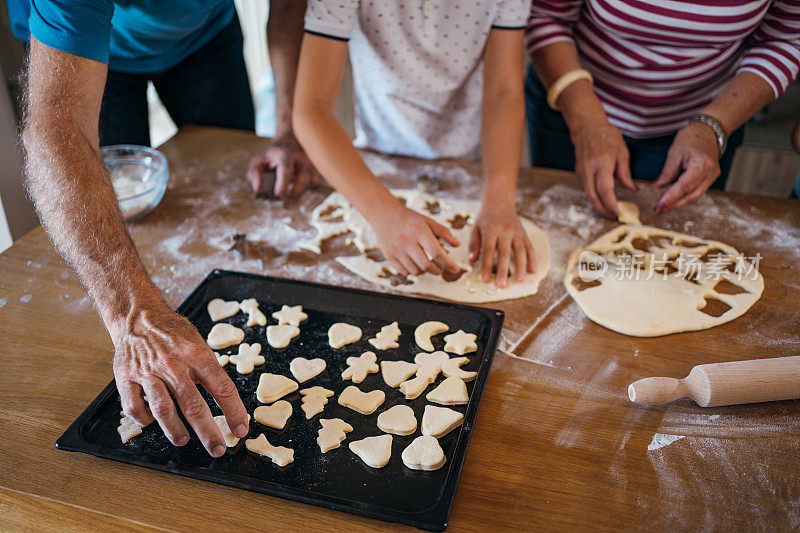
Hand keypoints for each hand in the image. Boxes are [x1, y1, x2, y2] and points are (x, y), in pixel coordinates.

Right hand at [111, 302, 248, 457]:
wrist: (137, 316)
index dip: (234, 411)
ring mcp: (148, 372)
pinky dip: (145, 419)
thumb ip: (208, 370)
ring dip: (176, 431)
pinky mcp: (126, 378)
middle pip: (194, 405)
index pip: (222, 387)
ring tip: (184, 440)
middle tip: (218, 448)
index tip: (241, 429)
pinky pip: (135, 407)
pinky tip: (153, 423)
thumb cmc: (172, 332)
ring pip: (164, 410)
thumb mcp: (198, 342)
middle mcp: (172, 364)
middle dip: (209, 432)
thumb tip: (225, 400)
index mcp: (196, 353)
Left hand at [246, 135, 321, 197]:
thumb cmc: (273, 153)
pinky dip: (308, 186)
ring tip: (291, 188)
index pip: (286, 170)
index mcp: (285, 153)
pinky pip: (316, 181)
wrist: (290, 138)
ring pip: (312, 181)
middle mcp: (301, 156)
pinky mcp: (318, 166)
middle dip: (293, 191)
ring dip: (301, 189)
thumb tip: (257, 188)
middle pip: (302, 179)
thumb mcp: (258, 160)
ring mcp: (312, 161)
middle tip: (285, 194)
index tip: (277, 193)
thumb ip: (254, 173)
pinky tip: (300, 183)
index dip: (282, 184)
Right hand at [369, 202, 460, 275]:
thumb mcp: (428, 221)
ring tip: (428, 264)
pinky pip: (405, 272)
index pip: (436, 252)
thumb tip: (457, 245)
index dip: (448, 263)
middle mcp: (406, 241)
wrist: (384, 214)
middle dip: (438, 270)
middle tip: (441, 268)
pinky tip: (416, 263)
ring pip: (416, 271)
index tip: (456, 269)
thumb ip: (443, 232)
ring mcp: (396, 250)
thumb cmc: (410, 219)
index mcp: (419, 231)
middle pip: (426, 265)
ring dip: (426, 271)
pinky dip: (413, 271)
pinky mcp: (389, 256)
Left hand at [469, 202, 535, 287]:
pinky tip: (533, 271)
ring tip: (520, 280)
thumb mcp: (475, 228)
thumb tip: (472, 261)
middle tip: (502, 284)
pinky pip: (529, 247)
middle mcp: (505, 231)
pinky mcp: (524, 234)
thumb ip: (474, 245)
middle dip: (504, 270)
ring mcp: (516, 232)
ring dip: (521, 266)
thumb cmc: (485, 219)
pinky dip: (532, 259)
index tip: (485, 279)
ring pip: (520, 251)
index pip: (488, 250)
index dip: (487, 266)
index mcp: (491, 230)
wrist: (500, 202)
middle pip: (505, 253)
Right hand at [572, 119, 635, 218]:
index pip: (605, 188)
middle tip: (613, 216)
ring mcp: (582, 171)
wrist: (587, 127)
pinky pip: (586, 188)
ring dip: (598, 205)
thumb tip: (631, 189)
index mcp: (603, 162)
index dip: (610, 203)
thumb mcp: (622, 152)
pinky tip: (603, 199)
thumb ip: (625, 173)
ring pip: (588, 194)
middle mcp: (589, 169)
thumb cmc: (607, 137)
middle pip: (592, 196)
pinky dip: (594, 196)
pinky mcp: (578, 173)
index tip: (617, 212)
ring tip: (609, 210)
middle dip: (602, 209)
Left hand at [652, 123, 719, 213]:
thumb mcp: (675, 153)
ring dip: (679, 203)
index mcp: (701, 164)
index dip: (671, 198)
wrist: (708, 130)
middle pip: (692, 195)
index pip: (684, 186)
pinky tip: (674, 200)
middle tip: (658, 210)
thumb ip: (667, 172)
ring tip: (663, 207)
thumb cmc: (691, 137)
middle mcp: (710, 173)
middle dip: (674, 204)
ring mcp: (713, 176)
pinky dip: (685, 197)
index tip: (659, 206)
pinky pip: (698, 191)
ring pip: (696, 196)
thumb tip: (656, 187)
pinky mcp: (711, 177)